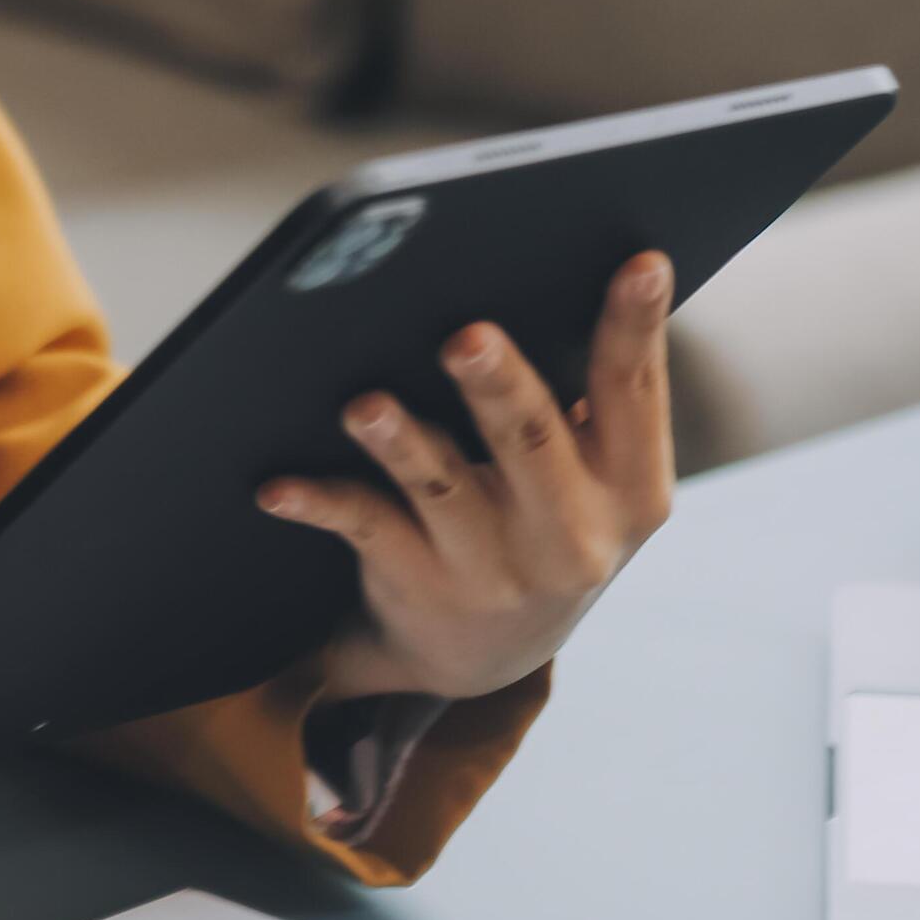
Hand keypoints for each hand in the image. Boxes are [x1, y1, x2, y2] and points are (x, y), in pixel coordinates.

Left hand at [257, 252, 677, 700]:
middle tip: (467, 337)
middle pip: (532, 439)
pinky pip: (364, 529)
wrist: (490, 656)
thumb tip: (541, 275)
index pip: (634, 391)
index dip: (638, 324)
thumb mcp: (598, 482)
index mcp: (630, 490)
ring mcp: (492, 568)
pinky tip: (278, 488)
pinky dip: (319, 502)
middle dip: (499, 386)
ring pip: (440, 486)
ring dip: (400, 443)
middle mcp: (570, 535)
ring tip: (365, 407)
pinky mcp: (419, 583)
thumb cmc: (545, 520)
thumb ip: (589, 404)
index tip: (642, 263)